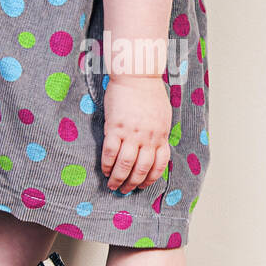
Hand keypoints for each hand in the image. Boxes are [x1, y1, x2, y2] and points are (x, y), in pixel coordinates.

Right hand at [101, 76, 171, 194]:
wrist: (136, 75)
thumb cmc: (149, 92)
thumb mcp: (162, 115)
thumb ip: (158, 132)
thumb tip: (154, 146)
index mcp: (161, 135)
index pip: (159, 165)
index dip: (150, 179)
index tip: (143, 185)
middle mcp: (148, 138)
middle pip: (142, 169)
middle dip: (133, 184)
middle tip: (125, 190)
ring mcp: (132, 134)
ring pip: (126, 165)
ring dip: (118, 179)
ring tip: (113, 185)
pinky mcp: (115, 128)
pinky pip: (110, 152)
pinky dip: (106, 164)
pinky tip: (104, 170)